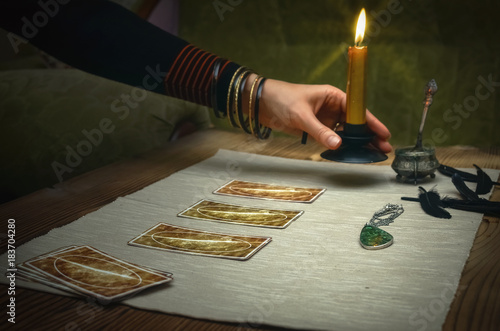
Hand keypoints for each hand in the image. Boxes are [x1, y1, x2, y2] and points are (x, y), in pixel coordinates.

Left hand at [256, 78, 391, 152]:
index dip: (372, 122)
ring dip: (358, 143)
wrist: (262, 103)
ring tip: (371, 154)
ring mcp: (325, 119)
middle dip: (370, 136)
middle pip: (356, 123)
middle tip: (383, 149)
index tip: (384, 133)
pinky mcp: (317, 129)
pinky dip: (341, 146)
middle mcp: (333, 107)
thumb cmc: (282, 98)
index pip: (358, 110)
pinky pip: (333, 138)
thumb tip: (338, 144)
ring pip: (346, 132)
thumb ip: (319, 131)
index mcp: (333, 96)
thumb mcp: (302, 115)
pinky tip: (351, 154)